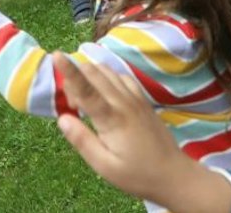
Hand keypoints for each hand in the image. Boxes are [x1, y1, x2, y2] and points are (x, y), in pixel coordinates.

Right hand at [52, 56, 230, 212]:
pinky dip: (106, 75)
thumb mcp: (105, 167)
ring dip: (89, 74)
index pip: (86, 89)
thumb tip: (62, 117)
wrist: (175, 175)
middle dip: (75, 76)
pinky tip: (104, 91)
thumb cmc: (137, 174)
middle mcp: (124, 102)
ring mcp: (136, 98)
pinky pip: (121, 76)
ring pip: (107, 71)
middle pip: (94, 73)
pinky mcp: (143, 99)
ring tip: (85, 98)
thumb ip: (82, 141)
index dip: (69, 71)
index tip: (56, 55)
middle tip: (72, 103)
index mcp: (112, 119)